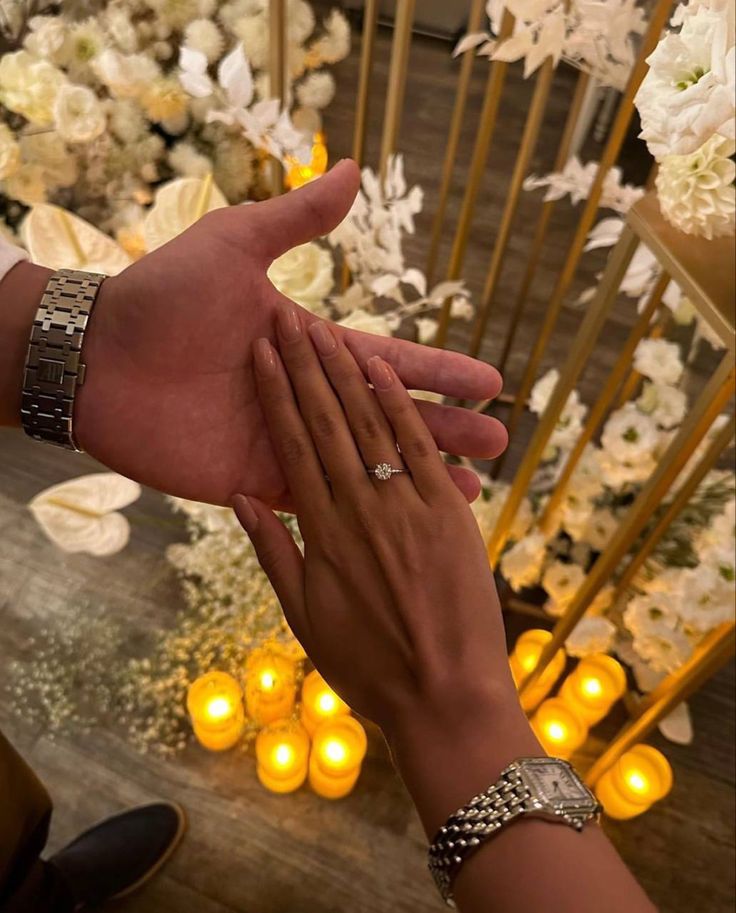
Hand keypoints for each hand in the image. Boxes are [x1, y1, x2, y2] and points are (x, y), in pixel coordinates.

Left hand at [71, 160, 505, 506]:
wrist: (102, 357)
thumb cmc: (164, 297)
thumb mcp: (236, 245)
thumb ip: (297, 218)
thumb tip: (352, 168)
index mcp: (309, 348)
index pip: (389, 364)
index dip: (439, 373)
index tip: (490, 382)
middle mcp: (305, 398)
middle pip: (389, 419)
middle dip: (444, 431)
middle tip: (499, 444)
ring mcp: (283, 442)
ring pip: (365, 466)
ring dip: (414, 480)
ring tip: (467, 493)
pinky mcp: (255, 480)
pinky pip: (319, 500)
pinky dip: (360, 513)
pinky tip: (396, 524)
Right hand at [231, 308, 516, 739]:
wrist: (446, 698)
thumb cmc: (369, 668)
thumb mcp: (305, 618)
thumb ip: (273, 553)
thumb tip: (243, 498)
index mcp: (322, 534)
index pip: (291, 447)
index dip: (273, 396)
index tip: (258, 356)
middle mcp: (361, 510)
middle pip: (327, 424)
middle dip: (304, 369)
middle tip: (286, 323)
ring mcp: (409, 507)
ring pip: (371, 426)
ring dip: (347, 374)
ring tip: (325, 331)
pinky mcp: (450, 513)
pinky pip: (420, 448)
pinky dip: (402, 406)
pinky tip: (385, 369)